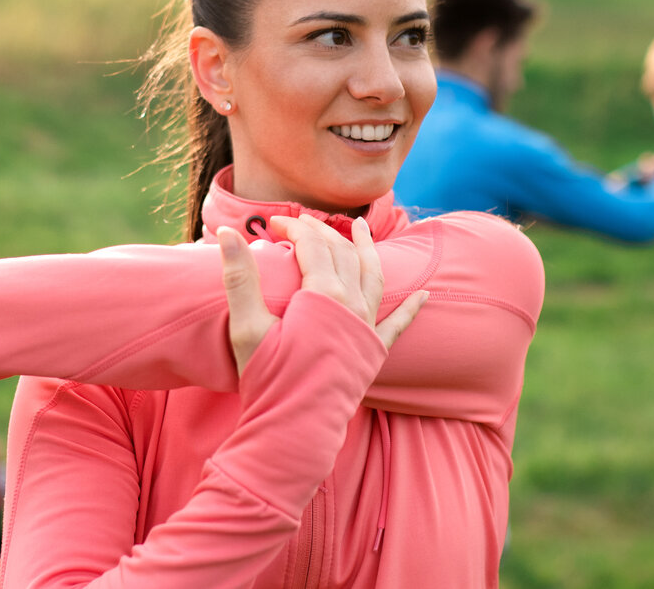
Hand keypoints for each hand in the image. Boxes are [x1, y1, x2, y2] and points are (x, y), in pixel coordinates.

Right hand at [218, 215, 428, 373]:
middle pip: (342, 254)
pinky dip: (412, 308)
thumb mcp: (247, 326)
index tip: (270, 222)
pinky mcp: (375, 354)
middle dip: (321, 232)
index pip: (312, 245)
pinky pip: (399, 324)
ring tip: (361, 228)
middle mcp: (353, 306)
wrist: (296, 431)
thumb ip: (240, 277)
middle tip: (300, 223)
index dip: (292, 227)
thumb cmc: (268, 380)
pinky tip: (424, 295)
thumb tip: (229, 232)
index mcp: (324, 296)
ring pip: (373, 276)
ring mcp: (367, 329)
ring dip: (368, 250)